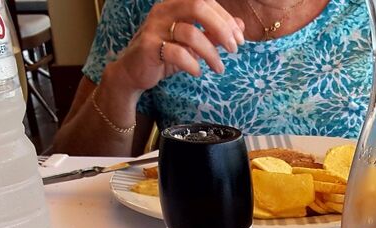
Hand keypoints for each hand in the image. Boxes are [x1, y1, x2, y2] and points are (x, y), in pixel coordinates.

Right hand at [109, 0, 245, 94]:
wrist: (135, 71)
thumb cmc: (166, 54)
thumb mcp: (194, 43)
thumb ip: (214, 33)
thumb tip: (240, 25)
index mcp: (176, 4)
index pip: (206, 0)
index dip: (226, 18)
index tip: (240, 39)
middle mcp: (164, 10)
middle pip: (198, 6)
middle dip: (222, 28)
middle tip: (234, 49)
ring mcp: (155, 28)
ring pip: (190, 32)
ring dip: (211, 53)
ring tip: (219, 68)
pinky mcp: (149, 48)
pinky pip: (176, 53)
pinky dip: (192, 64)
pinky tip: (197, 72)